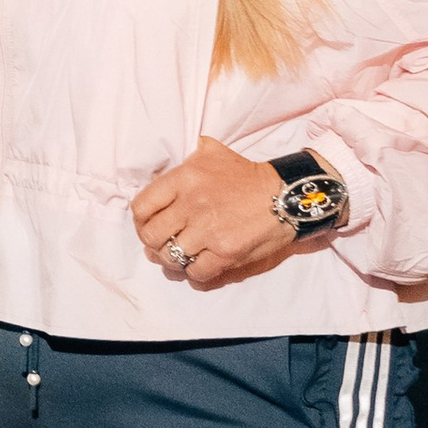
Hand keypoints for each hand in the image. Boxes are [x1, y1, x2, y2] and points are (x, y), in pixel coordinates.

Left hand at [131, 139, 323, 290]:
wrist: (286, 195)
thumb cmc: (247, 176)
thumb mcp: (213, 154)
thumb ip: (187, 158)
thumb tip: (166, 164)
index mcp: (184, 179)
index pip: (141, 208)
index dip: (141, 221)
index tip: (149, 225)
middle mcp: (191, 204)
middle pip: (151, 236)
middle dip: (154, 244)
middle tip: (163, 245)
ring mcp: (208, 230)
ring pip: (170, 258)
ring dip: (172, 261)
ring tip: (180, 257)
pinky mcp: (226, 253)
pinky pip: (195, 273)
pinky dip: (194, 273)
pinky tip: (200, 265)